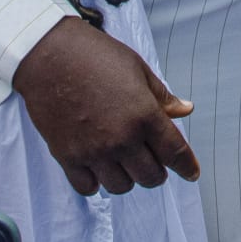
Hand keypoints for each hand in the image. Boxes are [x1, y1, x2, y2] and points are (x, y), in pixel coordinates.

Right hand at [16, 15, 199, 192]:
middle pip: (151, 177)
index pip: (175, 152)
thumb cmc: (95, 56)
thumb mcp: (138, 69)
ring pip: (121, 186)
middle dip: (157, 172)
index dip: (187, 167)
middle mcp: (121, 139)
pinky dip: (96, 182)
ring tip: (124, 162)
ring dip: (128, 178)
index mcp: (144, 115)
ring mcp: (93, 151)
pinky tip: (98, 167)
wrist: (49, 54)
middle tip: (153, 161)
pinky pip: (88, 187)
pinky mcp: (67, 156)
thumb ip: (162, 96)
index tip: (191, 173)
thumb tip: (185, 109)